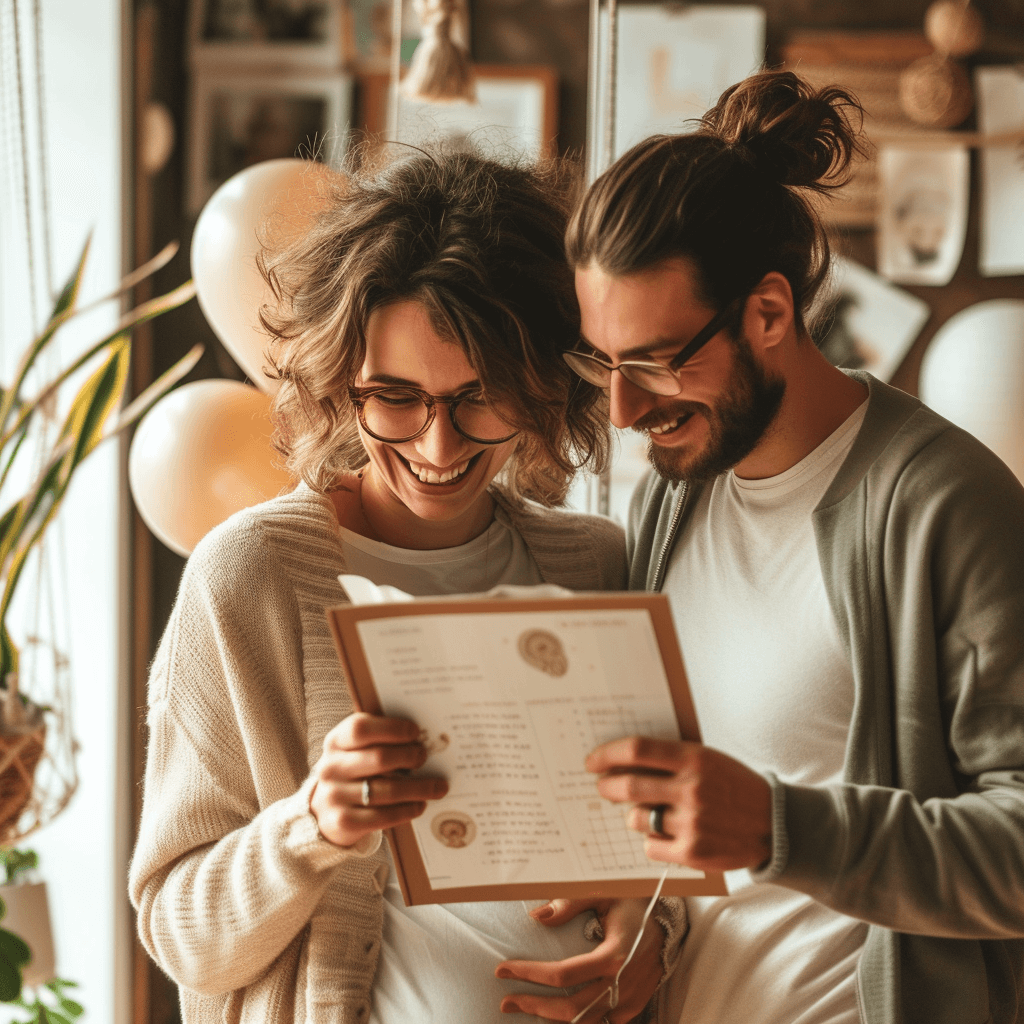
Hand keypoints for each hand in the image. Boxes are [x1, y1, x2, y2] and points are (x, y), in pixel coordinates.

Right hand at [310, 712, 447, 847]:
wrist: (324, 811)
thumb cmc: (353, 771)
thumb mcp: (356, 751)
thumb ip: (380, 740)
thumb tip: (423, 738)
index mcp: (336, 742)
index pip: (361, 728)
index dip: (392, 728)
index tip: (415, 732)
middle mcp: (331, 767)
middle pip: (379, 758)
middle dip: (409, 757)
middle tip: (425, 758)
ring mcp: (335, 796)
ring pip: (387, 791)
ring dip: (418, 788)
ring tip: (438, 787)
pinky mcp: (342, 822)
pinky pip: (383, 816)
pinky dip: (407, 810)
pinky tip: (420, 805)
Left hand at [495, 897, 663, 1021]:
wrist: (670, 925)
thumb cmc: (633, 904)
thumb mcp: (603, 893)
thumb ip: (570, 902)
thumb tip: (536, 916)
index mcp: (614, 954)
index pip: (563, 975)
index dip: (530, 974)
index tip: (503, 970)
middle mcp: (622, 983)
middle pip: (570, 1008)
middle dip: (533, 1005)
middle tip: (506, 1000)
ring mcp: (629, 1001)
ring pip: (584, 1022)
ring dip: (550, 1018)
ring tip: (523, 1007)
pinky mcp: (633, 1009)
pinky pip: (600, 1023)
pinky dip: (576, 1021)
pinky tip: (554, 1014)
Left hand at [586, 737, 771, 871]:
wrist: (774, 824)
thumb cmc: (733, 786)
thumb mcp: (708, 759)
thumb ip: (672, 759)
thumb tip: (623, 759)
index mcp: (694, 758)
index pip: (637, 750)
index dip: (608, 754)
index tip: (593, 760)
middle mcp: (691, 789)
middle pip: (628, 786)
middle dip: (607, 787)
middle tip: (602, 787)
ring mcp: (692, 822)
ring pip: (637, 819)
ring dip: (634, 817)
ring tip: (648, 814)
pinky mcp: (693, 852)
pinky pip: (651, 846)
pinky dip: (653, 841)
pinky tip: (668, 835)